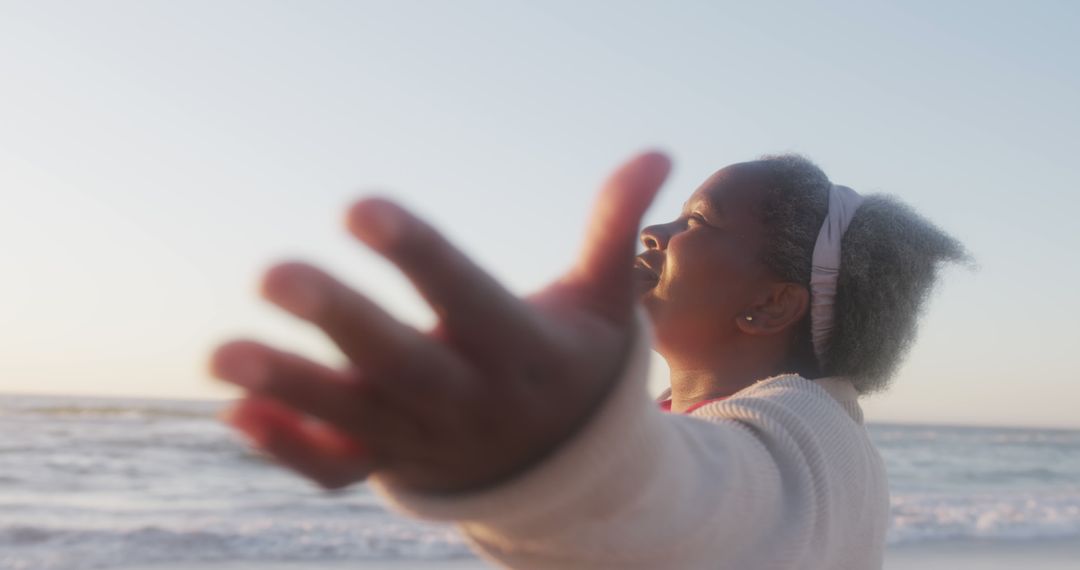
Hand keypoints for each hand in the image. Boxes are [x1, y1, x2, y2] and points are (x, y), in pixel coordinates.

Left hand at [209, 152, 670, 492]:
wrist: (568, 470)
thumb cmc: (576, 363)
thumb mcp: (603, 301)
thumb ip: (615, 230)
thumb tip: (658, 154)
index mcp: (519, 348)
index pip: (466, 296)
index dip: (417, 254)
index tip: (360, 208)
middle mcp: (468, 397)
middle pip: (400, 363)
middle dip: (341, 322)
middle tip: (273, 273)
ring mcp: (424, 437)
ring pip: (354, 417)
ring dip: (291, 388)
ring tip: (222, 353)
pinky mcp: (392, 461)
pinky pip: (338, 467)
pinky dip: (289, 447)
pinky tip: (237, 409)